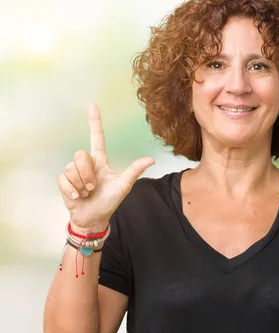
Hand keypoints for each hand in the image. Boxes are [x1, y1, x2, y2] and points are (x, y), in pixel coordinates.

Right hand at [57, 104, 154, 232]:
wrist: (94, 218)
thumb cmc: (109, 201)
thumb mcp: (124, 185)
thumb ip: (134, 170)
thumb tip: (151, 159)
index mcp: (100, 161)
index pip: (97, 137)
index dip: (95, 121)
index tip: (92, 105)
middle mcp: (87, 164)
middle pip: (80, 155)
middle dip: (87, 173)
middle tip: (94, 187)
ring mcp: (74, 172)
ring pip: (72, 168)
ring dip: (82, 184)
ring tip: (87, 193)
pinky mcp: (64, 181)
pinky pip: (64, 179)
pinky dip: (72, 190)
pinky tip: (78, 197)